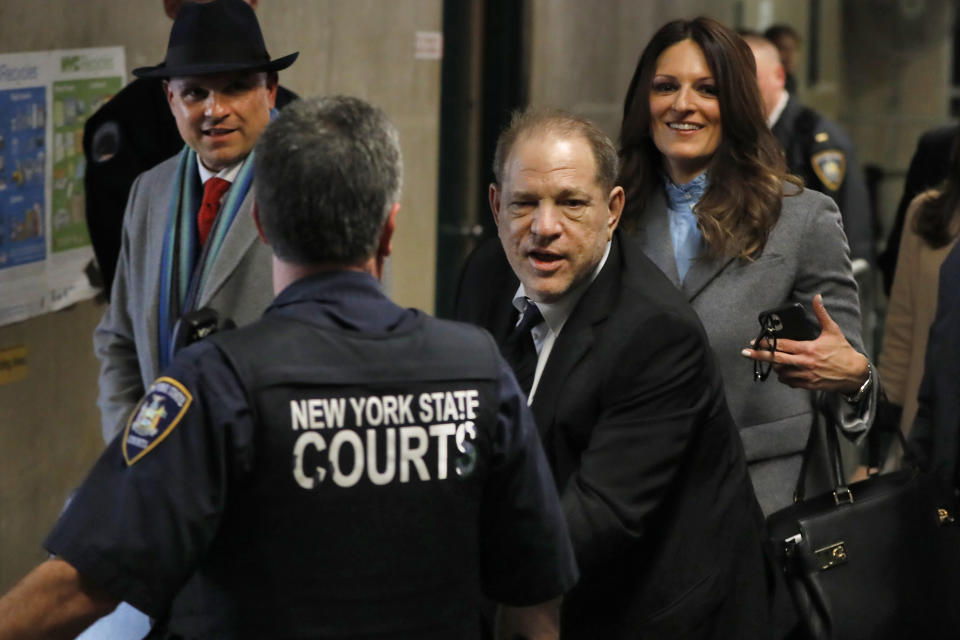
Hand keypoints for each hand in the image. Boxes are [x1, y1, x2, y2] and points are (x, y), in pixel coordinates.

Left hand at [741, 294, 868, 392]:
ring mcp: (806, 375)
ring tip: (770, 361)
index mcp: (808, 348)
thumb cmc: (843, 351)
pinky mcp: (808, 385)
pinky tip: (782, 372)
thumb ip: (821, 314)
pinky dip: (783, 377)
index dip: (767, 343)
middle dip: (759, 356)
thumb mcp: (832, 330)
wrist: (855, 373)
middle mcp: (805, 363)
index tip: (754, 342)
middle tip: (745, 353)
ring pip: (781, 372)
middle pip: (776, 359)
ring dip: (773, 367)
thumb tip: (817, 297)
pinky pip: (789, 382)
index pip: (782, 345)